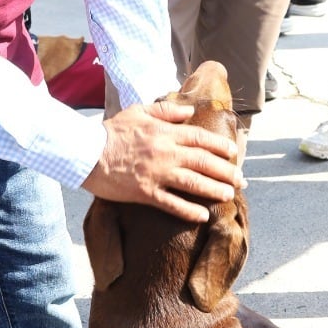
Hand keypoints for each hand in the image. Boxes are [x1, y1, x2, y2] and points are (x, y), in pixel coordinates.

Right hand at [82, 98, 241, 221]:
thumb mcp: (138, 111)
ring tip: (229, 195)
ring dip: (214, 190)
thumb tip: (188, 111)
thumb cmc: (110, 131)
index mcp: (165, 132)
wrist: (86, 152)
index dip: (220, 146)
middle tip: (241, 180)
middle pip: (204, 162)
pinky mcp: (145, 193)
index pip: (201, 138)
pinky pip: (172, 204)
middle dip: (226, 171)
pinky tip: (202, 216)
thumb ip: (165, 111)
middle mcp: (166, 153)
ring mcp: (157, 174)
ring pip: (194, 183)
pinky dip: (188, 211)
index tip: (233, 152)